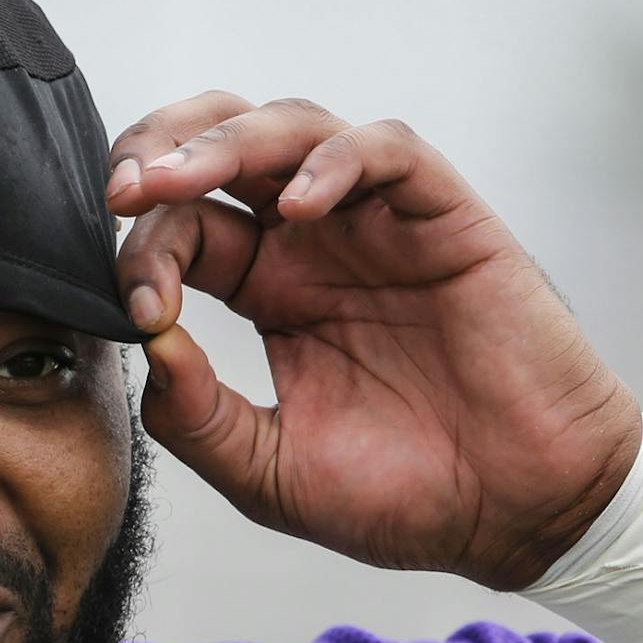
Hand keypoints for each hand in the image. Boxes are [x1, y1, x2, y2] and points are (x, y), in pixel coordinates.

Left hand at [107, 93, 639, 589]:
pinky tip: (299, 205)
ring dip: (229, 140)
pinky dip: (336, 161)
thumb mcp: (270, 474)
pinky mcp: (446, 217)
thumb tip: (147, 346)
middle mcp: (316, 244)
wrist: (520, 513)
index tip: (136, 304)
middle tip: (122, 189)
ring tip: (184, 177)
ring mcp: (378, 224)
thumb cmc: (407, 494)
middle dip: (163, 150)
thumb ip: (199, 418)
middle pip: (224, 147)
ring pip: (293, 129)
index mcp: (269, 291)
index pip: (185, 230)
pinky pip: (387, 152)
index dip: (144, 250)